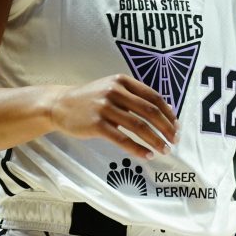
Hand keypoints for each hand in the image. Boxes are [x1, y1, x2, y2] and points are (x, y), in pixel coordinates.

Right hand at [50, 74, 177, 158]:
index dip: (168, 113)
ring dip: (155, 140)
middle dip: (166, 128)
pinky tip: (146, 155)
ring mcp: (105, 107)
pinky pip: (122, 139)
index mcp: (122, 81)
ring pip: (138, 126)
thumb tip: (164, 111)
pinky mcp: (96, 124)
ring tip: (164, 150)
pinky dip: (137, 148)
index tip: (176, 126)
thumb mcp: (112, 88)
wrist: (60, 104)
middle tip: (174, 140)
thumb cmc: (91, 98)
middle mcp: (115, 91)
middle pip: (149, 111)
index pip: (153, 97)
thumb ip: (134, 96)